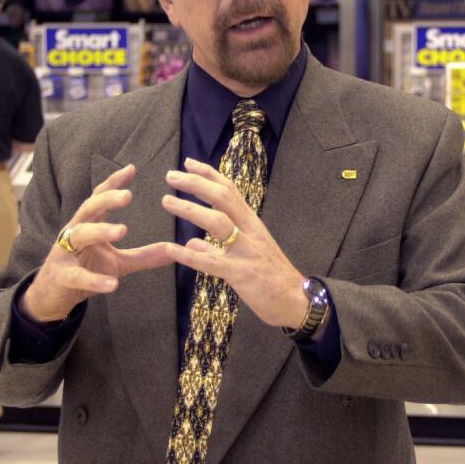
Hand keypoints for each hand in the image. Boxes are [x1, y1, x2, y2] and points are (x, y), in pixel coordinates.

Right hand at [20, 164, 173, 321]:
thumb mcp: (119, 262)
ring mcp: (65, 253)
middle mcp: (75, 232)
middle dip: (106, 199)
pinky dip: (95, 280)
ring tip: (123, 229)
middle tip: (128, 195)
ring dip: (101, 231)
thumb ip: (144, 255)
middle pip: (89, 209)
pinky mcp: (61, 277)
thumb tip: (173, 250)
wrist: (54, 295)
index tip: (131, 168)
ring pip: (80, 235)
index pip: (99, 198)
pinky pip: (77, 276)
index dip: (113, 183)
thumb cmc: (86, 270)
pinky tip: (113, 284)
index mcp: (89, 224)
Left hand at [159, 158, 308, 329]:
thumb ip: (217, 248)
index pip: (230, 191)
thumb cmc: (273, 277)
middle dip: (196, 184)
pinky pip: (212, 262)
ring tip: (167, 201)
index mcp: (252, 224)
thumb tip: (191, 242)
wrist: (298, 300)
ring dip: (190, 210)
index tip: (188, 163)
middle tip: (171, 175)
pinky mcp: (241, 274)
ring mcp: (246, 252)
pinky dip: (189, 255)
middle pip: (223, 198)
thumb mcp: (248, 255)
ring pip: (218, 223)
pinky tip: (170, 249)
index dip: (209, 175)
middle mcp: (251, 231)